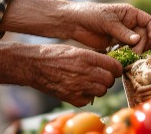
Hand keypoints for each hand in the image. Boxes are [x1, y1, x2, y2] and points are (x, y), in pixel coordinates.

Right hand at [0, 40, 121, 107]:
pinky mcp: (71, 97)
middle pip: (109, 80)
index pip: (114, 66)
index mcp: (86, 57)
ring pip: (101, 91)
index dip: (116, 68)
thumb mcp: (76, 49)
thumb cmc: (54, 55)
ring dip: (99, 88)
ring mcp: (78, 86)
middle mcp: (84, 71)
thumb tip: (109, 63)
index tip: (115, 69)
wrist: (34, 65)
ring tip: (90, 82)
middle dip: (108, 79)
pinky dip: (87, 96)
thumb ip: (93, 57)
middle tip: (102, 76)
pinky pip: (88, 100)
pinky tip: (80, 89)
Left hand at [65, 2, 150, 53]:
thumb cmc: (91, 15)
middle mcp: (130, 24)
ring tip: (130, 56)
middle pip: (145, 35)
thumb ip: (122, 31)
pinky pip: (128, 50)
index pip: (149, 21)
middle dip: (143, 44)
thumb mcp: (108, 21)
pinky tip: (123, 58)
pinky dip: (128, 55)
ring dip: (136, 51)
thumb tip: (138, 40)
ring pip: (138, 44)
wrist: (75, 22)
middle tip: (136, 53)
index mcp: (130, 13)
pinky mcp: (116, 44)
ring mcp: (124, 34)